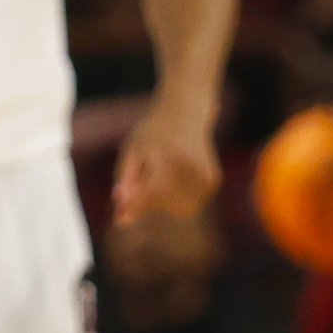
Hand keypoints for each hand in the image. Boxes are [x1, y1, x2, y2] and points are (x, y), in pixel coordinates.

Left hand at [111, 98, 218, 223]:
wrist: (184, 113)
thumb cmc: (152, 133)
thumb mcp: (133, 151)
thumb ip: (127, 181)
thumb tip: (121, 214)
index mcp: (170, 156)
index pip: (152, 192)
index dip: (135, 207)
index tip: (119, 219)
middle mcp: (192, 166)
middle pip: (164, 203)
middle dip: (148, 202)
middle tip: (142, 183)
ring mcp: (205, 175)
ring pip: (179, 209)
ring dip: (164, 202)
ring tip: (161, 174)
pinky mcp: (213, 181)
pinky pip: (190, 205)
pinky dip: (178, 198)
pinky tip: (174, 176)